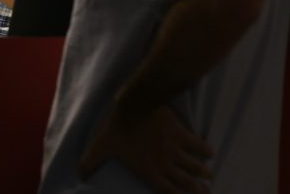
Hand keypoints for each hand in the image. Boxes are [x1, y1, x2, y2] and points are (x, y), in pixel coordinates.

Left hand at [78, 105, 212, 193]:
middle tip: (206, 192)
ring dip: (203, 172)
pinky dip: (205, 150)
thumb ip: (91, 162)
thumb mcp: (101, 146)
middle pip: (186, 183)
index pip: (168, 192)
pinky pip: (197, 145)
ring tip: (209, 176)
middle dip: (198, 190)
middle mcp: (165, 164)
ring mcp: (175, 149)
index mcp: (149, 171)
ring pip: (195, 166)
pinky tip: (209, 153)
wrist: (134, 104)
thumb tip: (80, 175)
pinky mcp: (181, 133)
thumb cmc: (116, 127)